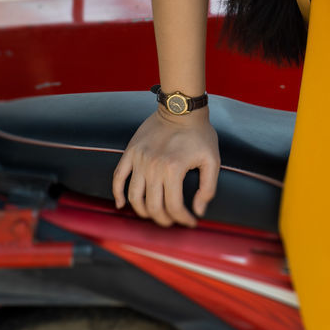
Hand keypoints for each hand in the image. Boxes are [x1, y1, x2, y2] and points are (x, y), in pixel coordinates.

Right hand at [111, 107, 219, 228]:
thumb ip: (208, 188)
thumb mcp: (212, 159)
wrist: (182, 107)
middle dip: (163, 220)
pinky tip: (122, 204)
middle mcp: (153, 167)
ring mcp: (139, 160)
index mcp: (173, 170)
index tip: (190, 221)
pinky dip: (118, 193)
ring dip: (143, 211)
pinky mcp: (130, 152)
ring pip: (134, 197)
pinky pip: (118, 177)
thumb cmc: (199, 133)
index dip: (183, 218)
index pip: (174, 206)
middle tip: (172, 221)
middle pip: (153, 206)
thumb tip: (199, 210)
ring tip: (154, 214)